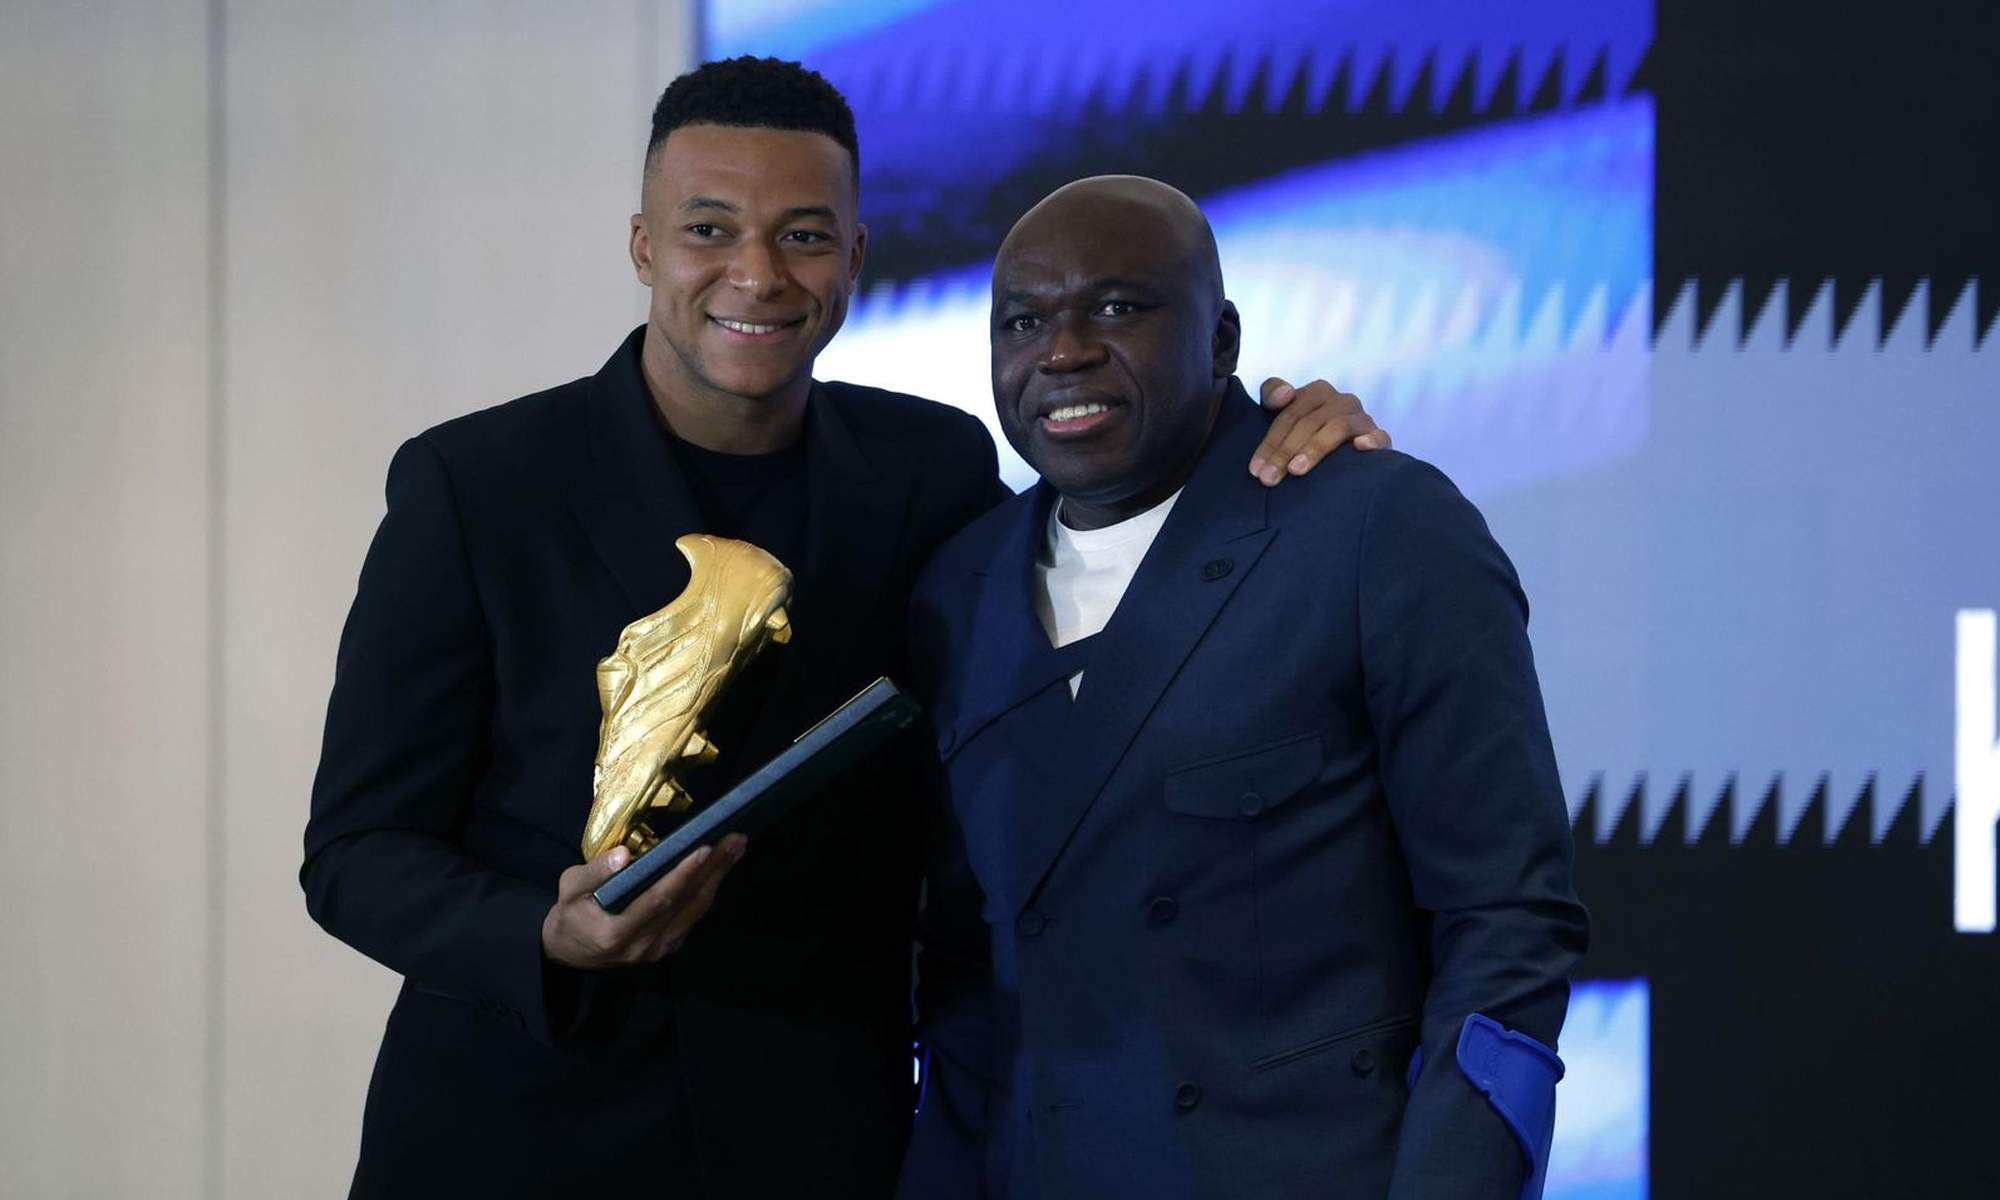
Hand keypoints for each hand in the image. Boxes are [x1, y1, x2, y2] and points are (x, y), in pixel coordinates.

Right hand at [540, 834, 746, 968]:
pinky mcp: (666, 948)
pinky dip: (708, 892)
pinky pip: (692, 918)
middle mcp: (643, 946)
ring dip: (718, 878)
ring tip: (736, 848)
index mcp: (617, 933)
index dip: (683, 874)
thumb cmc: (569, 916)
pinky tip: (720, 869)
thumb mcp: (569, 889)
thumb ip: (594, 872)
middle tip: (735, 840)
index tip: (704, 848)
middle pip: (686, 903)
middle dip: (714, 869)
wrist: (568, 953)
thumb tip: (624, 854)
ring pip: (695, 911)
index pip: (659, 900)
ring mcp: (657, 951)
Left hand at [1249, 377, 1390, 484]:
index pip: (1289, 414)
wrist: (1344, 451)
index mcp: (1318, 392)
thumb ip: (1272, 394)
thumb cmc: (1306, 432)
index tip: (1255, 470)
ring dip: (1314, 449)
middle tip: (1268, 479)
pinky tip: (1358, 448)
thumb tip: (1285, 395)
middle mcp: (1342, 401)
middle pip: (1308, 423)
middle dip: (1284, 452)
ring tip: (1296, 470)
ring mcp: (1362, 419)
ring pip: (1337, 428)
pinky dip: (1371, 440)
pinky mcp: (1380, 437)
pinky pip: (1380, 436)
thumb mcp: (1285, 412)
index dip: (1270, 442)